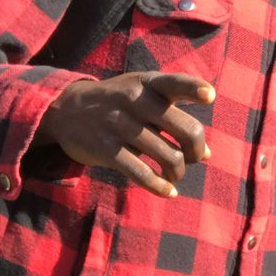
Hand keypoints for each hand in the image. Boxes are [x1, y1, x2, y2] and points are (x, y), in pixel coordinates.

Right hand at [34, 71, 213, 197]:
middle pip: (186, 130)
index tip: (209, 97)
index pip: (176, 83)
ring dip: (179, 171)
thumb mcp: (145, 95)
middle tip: (195, 157)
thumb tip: (208, 154)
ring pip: (169, 156)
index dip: (194, 89)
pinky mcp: (106, 149)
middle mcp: (136, 102)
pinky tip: (169, 192)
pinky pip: (141, 173)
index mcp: (149, 84)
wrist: (65, 110)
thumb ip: (177, 118)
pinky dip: (160, 186)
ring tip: (176, 173)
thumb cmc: (121, 103)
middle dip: (197, 150)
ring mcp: (119, 125)